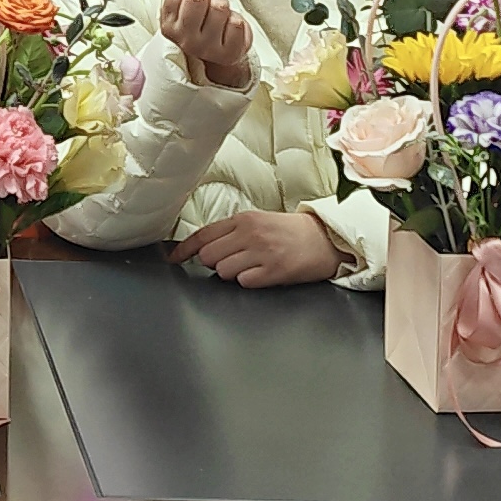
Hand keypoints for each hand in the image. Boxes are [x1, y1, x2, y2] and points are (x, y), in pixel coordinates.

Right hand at [161, 0, 253, 90]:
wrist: (217, 53)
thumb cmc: (200, 18)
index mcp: (168, 18)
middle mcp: (182, 35)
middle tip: (209, 1)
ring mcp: (204, 47)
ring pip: (220, 7)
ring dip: (224, 7)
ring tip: (219, 16)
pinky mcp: (226, 54)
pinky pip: (237, 23)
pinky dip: (238, 22)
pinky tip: (229, 28)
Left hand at [175, 209, 341, 287]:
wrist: (326, 239)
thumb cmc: (291, 232)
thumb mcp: (260, 222)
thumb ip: (233, 231)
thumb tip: (205, 248)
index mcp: (244, 219)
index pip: (204, 234)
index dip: (184, 249)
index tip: (173, 259)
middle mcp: (250, 233)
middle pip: (209, 256)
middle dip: (215, 263)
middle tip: (234, 260)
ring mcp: (262, 252)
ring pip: (223, 271)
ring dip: (232, 273)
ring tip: (251, 267)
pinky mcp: (274, 271)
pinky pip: (244, 282)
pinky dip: (248, 281)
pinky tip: (262, 274)